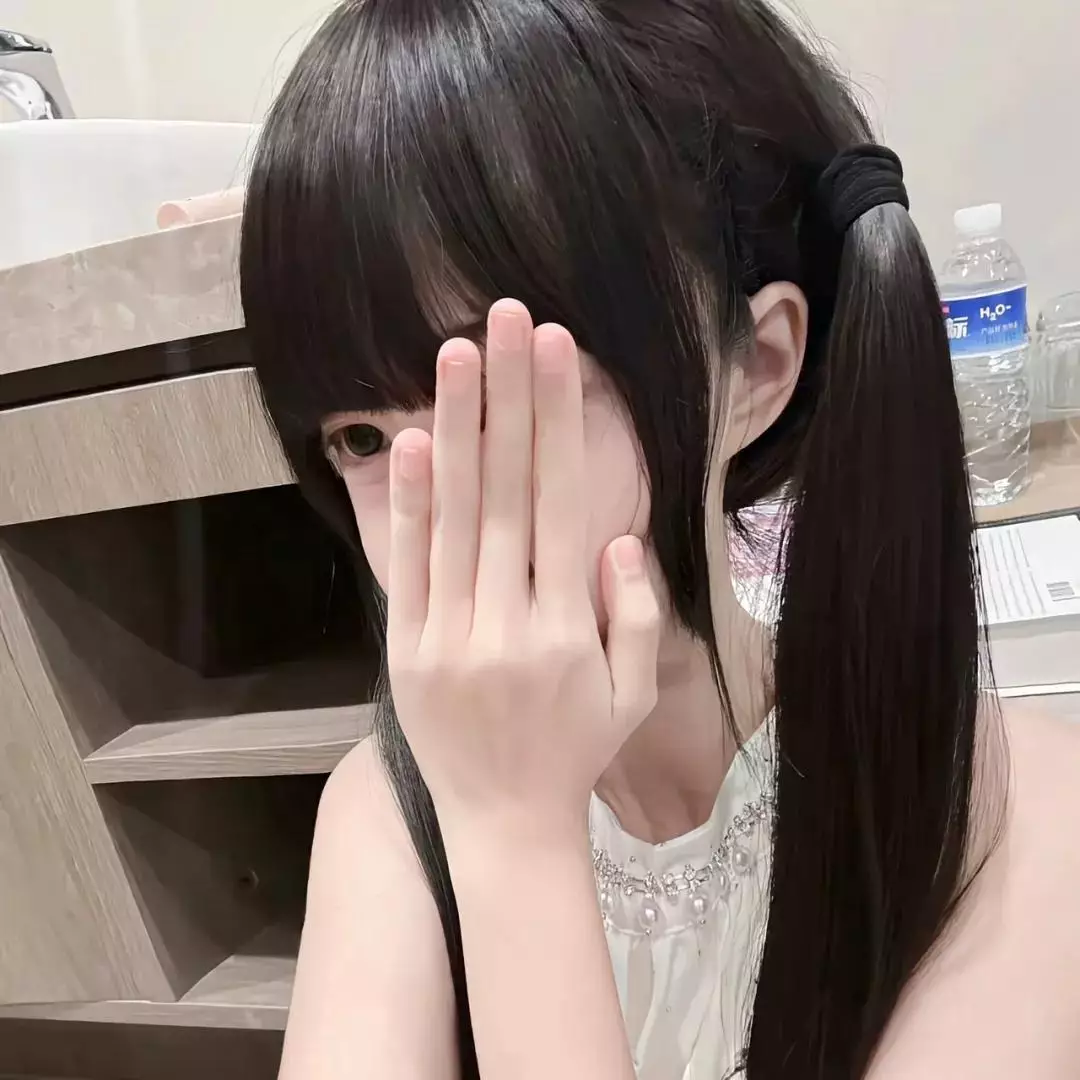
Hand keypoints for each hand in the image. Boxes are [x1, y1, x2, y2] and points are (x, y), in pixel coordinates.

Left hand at [384, 299, 660, 838]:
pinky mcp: (406, 649)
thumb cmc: (576, 751)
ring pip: (453, 515)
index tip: (558, 350)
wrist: (504, 823)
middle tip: (507, 318)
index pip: (560, 501)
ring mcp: (449, 634)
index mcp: (567, 628)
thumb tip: (617, 537)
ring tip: (457, 352)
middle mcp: (506, 621)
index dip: (558, 420)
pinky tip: (410, 442)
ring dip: (456, 426)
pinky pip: (408, 566)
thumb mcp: (633, 694)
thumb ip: (633, 614)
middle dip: (509, 395)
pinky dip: (407, 503)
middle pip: (505, 488)